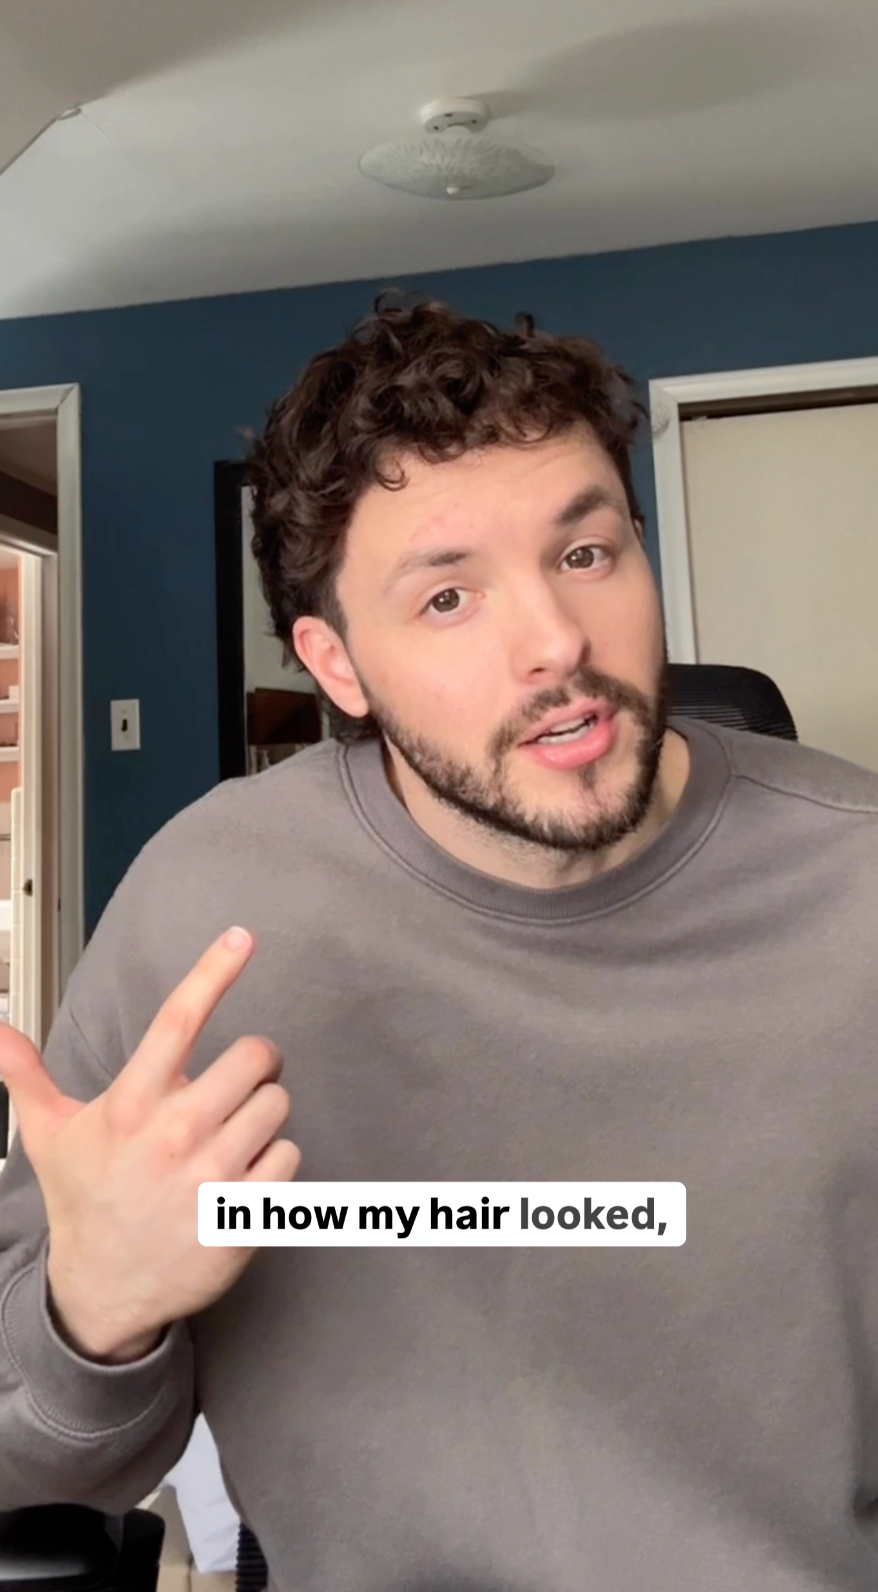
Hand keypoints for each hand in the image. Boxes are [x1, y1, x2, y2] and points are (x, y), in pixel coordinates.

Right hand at [0, 927, 299, 1362]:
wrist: (104, 1291)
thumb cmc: (84, 1200)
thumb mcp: (48, 1134)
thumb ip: (25, 1075)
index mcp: (131, 1105)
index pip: (178, 1021)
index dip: (212, 972)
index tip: (241, 936)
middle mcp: (174, 1135)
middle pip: (255, 1057)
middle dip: (254, 1065)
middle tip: (236, 1085)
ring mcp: (211, 1177)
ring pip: (278, 1106)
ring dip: (262, 1116)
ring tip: (229, 1139)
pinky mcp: (242, 1216)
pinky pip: (289, 1159)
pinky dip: (273, 1165)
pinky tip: (240, 1180)